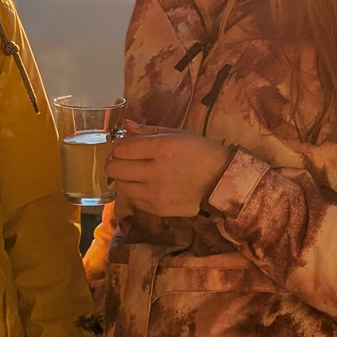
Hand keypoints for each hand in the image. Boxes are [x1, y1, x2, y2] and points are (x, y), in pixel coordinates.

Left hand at [104, 120, 232, 216]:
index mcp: (162, 148)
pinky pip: (133, 200)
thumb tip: (126, 126)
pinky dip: (135, 192)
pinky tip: (147, 186)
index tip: (126, 146)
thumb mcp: (178, 135)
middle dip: (115, 162)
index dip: (119, 146)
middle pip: (114, 168)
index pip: (121, 148)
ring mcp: (155, 194)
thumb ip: (149, 131)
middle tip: (125, 160)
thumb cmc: (201, 153)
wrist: (221, 182)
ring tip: (136, 173)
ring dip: (124, 178)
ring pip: (120, 186)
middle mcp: (155, 172)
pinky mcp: (158, 209)